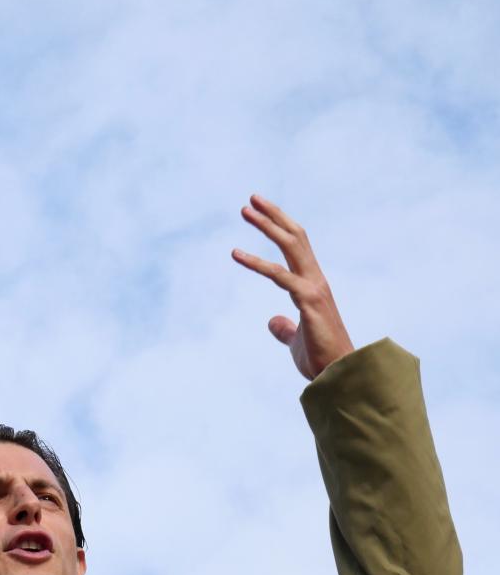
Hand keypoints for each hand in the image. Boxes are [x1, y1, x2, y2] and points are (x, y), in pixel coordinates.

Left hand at [231, 195, 353, 379]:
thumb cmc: (320, 358)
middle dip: (273, 216)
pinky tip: (236, 254)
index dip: (279, 227)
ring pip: (290, 246)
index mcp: (311, 286)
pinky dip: (257, 262)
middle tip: (251, 199)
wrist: (337, 375)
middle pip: (294, 237)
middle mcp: (315, 280)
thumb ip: (285, 328)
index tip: (259, 212)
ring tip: (245, 210)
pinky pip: (279, 275)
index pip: (296, 248)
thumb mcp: (295, 340)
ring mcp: (313, 288)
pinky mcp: (309, 301)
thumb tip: (273, 321)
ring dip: (267, 225)